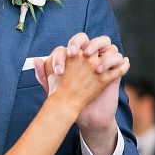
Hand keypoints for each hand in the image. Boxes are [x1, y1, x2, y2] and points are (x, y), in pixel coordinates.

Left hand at [36, 33, 126, 154]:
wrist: (83, 115)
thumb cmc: (67, 99)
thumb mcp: (53, 88)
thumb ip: (43, 74)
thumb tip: (35, 60)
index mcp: (76, 56)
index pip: (74, 44)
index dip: (67, 51)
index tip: (59, 68)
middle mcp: (90, 57)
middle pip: (92, 39)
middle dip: (86, 43)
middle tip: (78, 54)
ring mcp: (103, 63)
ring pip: (107, 45)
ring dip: (101, 48)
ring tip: (93, 60)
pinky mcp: (114, 72)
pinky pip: (119, 60)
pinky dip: (116, 61)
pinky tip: (105, 70)